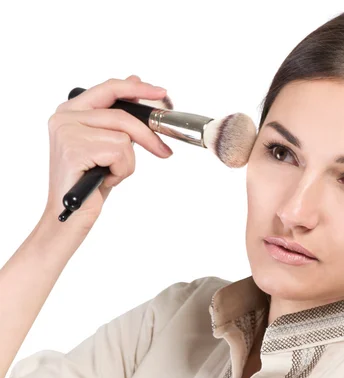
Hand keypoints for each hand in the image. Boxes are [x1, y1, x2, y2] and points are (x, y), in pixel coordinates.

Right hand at [41, 75, 173, 230]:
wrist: (70, 214)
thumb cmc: (90, 181)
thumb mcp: (108, 143)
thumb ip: (118, 115)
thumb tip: (135, 81)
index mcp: (70, 111)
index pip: (109, 89)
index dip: (137, 88)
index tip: (161, 92)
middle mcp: (64, 117)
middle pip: (122, 116)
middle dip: (148, 137)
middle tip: (163, 152)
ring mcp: (66, 132)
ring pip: (123, 137)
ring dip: (126, 162)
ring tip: (110, 173)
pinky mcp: (73, 149)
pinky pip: (119, 153)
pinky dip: (121, 171)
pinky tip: (103, 179)